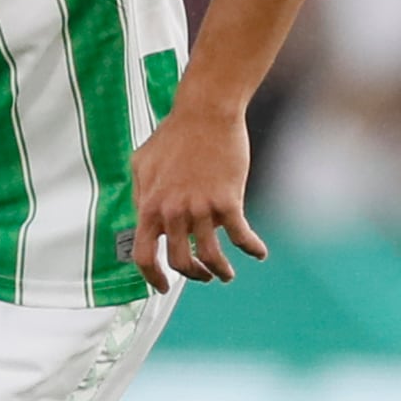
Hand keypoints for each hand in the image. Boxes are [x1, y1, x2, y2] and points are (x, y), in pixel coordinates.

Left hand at [129, 101, 267, 293]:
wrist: (205, 113)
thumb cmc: (174, 134)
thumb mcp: (142, 163)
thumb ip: (141, 194)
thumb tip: (141, 215)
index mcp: (150, 206)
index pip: (144, 256)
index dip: (153, 277)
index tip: (162, 287)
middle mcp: (173, 212)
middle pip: (180, 262)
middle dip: (193, 275)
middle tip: (202, 276)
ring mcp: (201, 208)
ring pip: (211, 256)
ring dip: (220, 271)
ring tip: (226, 273)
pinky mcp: (227, 201)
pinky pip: (241, 236)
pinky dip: (252, 248)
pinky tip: (259, 252)